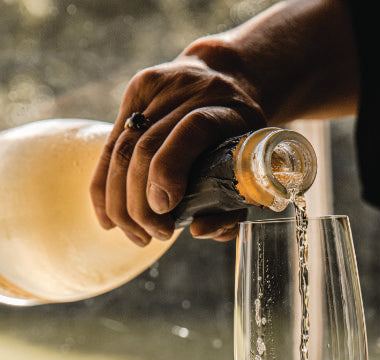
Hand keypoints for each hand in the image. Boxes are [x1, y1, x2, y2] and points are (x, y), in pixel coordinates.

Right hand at [89, 48, 265, 245]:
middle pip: (147, 146)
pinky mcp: (137, 89)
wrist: (226, 79)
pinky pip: (110, 144)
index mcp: (227, 111)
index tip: (164, 208)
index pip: (192, 130)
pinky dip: (104, 186)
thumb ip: (230, 209)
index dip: (170, 170)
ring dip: (121, 202)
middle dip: (141, 203)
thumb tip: (196, 230)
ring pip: (122, 148)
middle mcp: (191, 92)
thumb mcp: (247, 173)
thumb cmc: (238, 141)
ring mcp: (160, 87)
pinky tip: (108, 218)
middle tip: (152, 235)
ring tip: (135, 234)